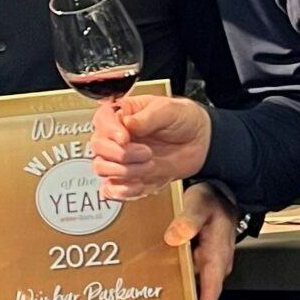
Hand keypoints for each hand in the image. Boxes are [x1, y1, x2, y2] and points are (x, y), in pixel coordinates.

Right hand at [91, 96, 212, 202]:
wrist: (201, 142)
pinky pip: (111, 189)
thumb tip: (128, 123)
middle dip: (121, 153)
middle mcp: (117, 137)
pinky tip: (139, 185)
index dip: (109, 130)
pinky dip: (122, 190)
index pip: (101, 120)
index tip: (125, 138)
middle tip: (147, 153)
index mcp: (123, 114)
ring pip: (102, 168)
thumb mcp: (169, 109)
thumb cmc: (184, 119)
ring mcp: (121, 159)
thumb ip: (148, 116)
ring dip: (124, 171)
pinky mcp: (128, 178)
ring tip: (149, 165)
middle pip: (98, 146)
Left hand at [165, 183, 239, 299]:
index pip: (212, 289)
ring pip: (193, 287)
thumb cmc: (210, 200)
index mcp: (216, 255)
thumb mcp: (198, 205)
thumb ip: (188, 220)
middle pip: (200, 294)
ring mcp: (207, 264)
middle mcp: (214, 264)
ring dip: (180, 299)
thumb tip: (175, 237)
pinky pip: (189, 276)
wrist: (219, 193)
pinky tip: (160, 286)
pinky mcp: (199, 260)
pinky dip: (177, 283)